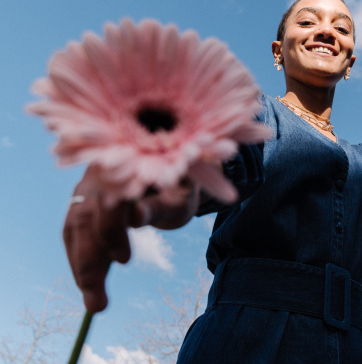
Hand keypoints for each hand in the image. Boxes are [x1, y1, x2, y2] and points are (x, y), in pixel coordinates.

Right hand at [63, 166, 198, 311]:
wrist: (168, 172)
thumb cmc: (179, 186)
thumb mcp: (178, 197)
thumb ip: (158, 206)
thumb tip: (135, 217)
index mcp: (127, 167)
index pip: (110, 200)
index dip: (112, 231)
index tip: (125, 262)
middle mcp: (100, 173)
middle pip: (86, 218)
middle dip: (90, 263)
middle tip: (99, 304)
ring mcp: (86, 185)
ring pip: (75, 228)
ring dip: (81, 268)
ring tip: (94, 303)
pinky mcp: (80, 200)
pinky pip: (72, 231)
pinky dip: (78, 259)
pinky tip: (88, 285)